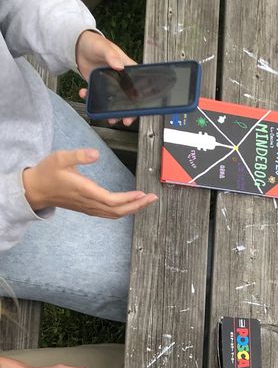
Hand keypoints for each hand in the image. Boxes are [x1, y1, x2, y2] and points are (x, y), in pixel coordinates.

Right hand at [22, 149, 156, 216]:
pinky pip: (109, 213)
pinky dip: (123, 210)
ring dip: (132, 209)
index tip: (142, 193)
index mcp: (85, 191)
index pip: (112, 200)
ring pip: (115, 214)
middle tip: (152, 198)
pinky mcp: (89, 208)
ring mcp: (89, 208)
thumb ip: (79, 155)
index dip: (128, 199)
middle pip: (118, 211)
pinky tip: (130, 205)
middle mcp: (89, 203)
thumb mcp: (60, 158)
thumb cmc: (47, 172)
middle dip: (137, 206)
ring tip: (146, 202)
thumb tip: (96, 154)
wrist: (36, 189)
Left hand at [75, 29, 136, 126]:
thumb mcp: (104, 47)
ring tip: (109, 118)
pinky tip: (84, 94)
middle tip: (126, 120)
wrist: (78, 45)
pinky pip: (98, 96)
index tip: (139, 108)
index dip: (140, 98)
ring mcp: (110, 84)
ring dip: (112, 111)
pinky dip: (91, 99)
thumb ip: (112, 56)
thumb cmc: (95, 43)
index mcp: (128, 69)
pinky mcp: (99, 87)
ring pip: (114, 101)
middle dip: (128, 111)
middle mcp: (121, 79)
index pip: (138, 85)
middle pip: (128, 98)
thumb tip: (119, 66)